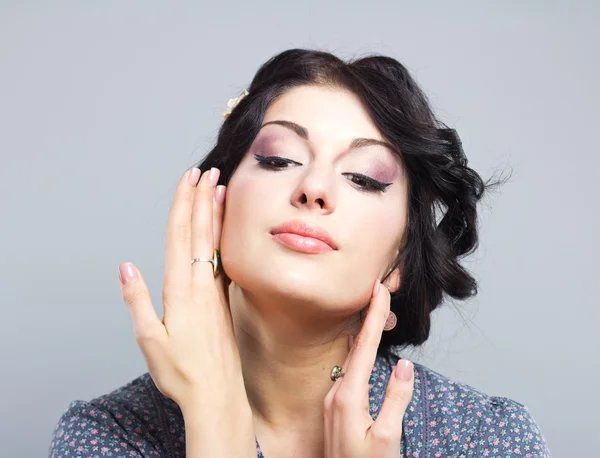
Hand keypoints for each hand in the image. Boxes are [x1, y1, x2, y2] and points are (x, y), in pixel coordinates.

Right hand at [117, 167, 246, 411]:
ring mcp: (215, 291)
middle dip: (201, 198)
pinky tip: (224, 229)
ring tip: (219, 188)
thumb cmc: (181, 371)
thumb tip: (126, 267)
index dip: (183, 204)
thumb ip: (138, 301)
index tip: (187, 179)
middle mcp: (200, 284)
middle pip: (199, 232)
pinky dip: (222, 237)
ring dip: (214, 212)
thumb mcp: (149, 340)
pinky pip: (222, 259)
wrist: (217, 393)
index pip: (180, 236)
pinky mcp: (223, 300)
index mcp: (180, 289)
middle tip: (205, 171)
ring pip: (214, 242)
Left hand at [323, 280, 414, 457]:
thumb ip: (395, 398)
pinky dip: (357, 354)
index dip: (373, 317)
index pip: (363, 347)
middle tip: (379, 291)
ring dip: (364, 335)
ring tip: (374, 311)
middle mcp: (335, 394)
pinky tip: (356, 344)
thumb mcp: (387, 438)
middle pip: (355, 347)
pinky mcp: (335, 409)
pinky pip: (347, 372)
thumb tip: (404, 365)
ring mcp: (332, 401)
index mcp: (348, 397)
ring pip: (350, 359)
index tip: (379, 290)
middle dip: (369, 318)